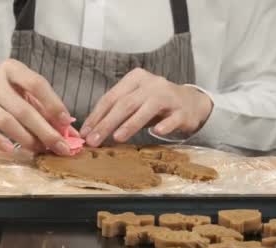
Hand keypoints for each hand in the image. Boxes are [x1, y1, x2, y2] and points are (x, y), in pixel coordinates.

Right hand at [0, 59, 73, 154]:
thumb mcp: (19, 94)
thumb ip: (43, 109)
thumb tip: (69, 131)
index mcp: (10, 70)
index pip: (36, 84)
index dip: (53, 103)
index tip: (65, 121)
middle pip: (24, 109)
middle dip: (46, 130)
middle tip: (61, 146)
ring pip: (8, 122)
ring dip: (28, 139)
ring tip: (41, 150)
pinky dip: (2, 143)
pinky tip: (15, 150)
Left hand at [80, 68, 212, 146]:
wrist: (190, 103)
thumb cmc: (155, 104)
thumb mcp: (135, 101)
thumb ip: (116, 111)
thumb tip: (91, 130)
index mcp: (135, 79)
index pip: (111, 97)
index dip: (96, 115)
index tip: (85, 132)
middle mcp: (151, 84)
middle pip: (125, 104)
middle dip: (107, 123)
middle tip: (94, 140)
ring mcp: (168, 96)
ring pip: (146, 110)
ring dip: (130, 124)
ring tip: (117, 138)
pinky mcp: (182, 111)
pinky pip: (172, 119)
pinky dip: (164, 125)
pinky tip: (156, 133)